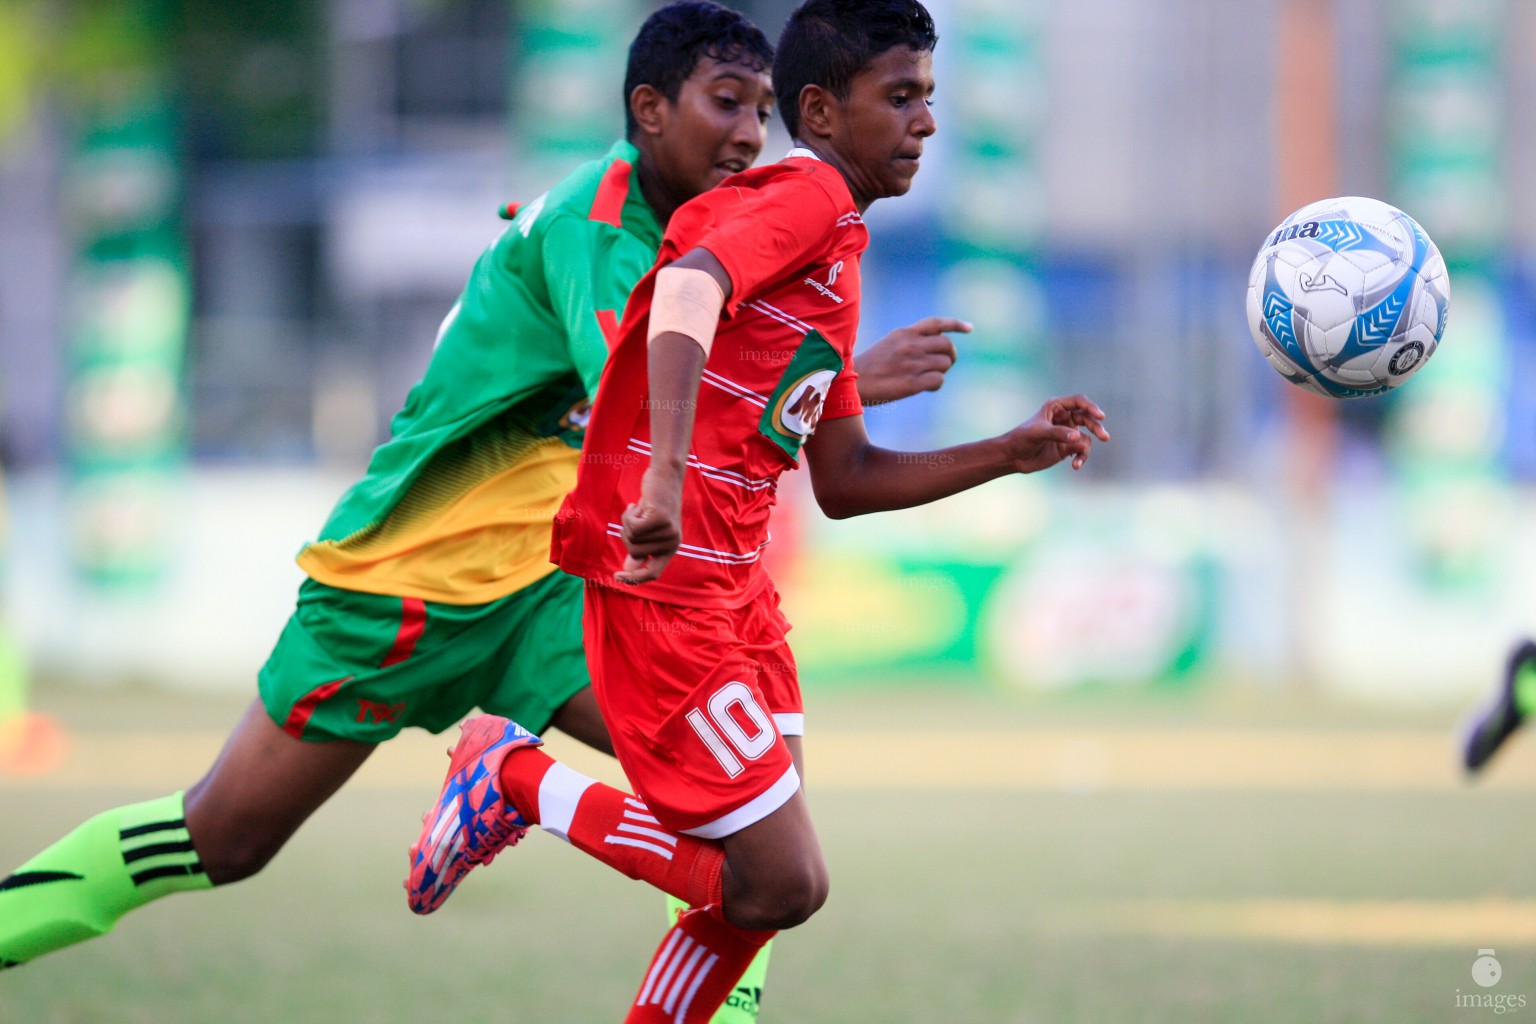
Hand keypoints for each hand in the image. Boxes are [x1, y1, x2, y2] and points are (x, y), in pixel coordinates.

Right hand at [613, 467, 683, 584]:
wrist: (664, 475)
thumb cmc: (654, 502)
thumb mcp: (646, 528)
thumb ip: (640, 548)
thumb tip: (629, 570)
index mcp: (671, 548)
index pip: (653, 573)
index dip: (634, 579)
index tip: (616, 576)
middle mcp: (673, 542)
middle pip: (634, 553)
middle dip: (627, 536)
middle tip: (635, 518)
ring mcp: (668, 531)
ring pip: (632, 538)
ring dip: (628, 522)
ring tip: (638, 510)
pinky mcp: (660, 519)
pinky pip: (632, 527)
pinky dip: (628, 515)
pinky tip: (637, 504)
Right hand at [854, 317, 969, 405]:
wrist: (851, 383)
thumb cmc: (870, 366)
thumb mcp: (890, 343)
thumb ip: (911, 341)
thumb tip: (935, 349)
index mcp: (904, 333)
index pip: (936, 323)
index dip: (956, 324)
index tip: (970, 329)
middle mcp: (911, 345)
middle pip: (947, 345)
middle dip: (950, 355)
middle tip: (944, 364)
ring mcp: (912, 364)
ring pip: (945, 364)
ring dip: (941, 372)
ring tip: (929, 378)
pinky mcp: (911, 383)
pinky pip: (939, 380)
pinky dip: (936, 385)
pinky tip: (927, 388)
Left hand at [1004, 395, 1109, 472]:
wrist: (1013, 456)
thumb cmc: (1021, 438)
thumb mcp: (1038, 433)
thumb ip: (1057, 433)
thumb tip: (1077, 437)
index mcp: (1056, 407)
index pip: (1079, 402)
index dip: (1091, 407)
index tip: (1100, 416)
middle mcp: (1064, 418)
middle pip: (1087, 418)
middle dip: (1096, 427)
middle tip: (1104, 437)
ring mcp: (1067, 433)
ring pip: (1087, 437)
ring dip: (1087, 447)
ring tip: (1079, 459)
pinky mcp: (1067, 448)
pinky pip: (1081, 451)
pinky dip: (1081, 458)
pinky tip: (1075, 466)